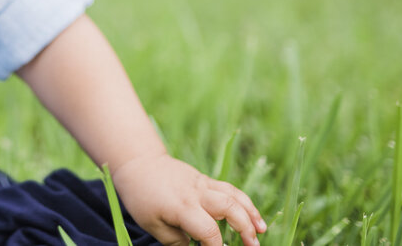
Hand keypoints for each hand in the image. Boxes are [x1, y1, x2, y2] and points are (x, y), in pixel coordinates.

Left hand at [112, 153, 265, 245]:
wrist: (139, 163)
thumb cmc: (142, 197)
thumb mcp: (152, 224)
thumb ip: (175, 242)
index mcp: (182, 207)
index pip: (208, 231)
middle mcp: (196, 193)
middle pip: (229, 208)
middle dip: (245, 228)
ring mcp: (203, 184)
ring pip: (233, 195)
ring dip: (251, 212)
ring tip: (262, 231)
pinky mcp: (205, 179)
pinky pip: (228, 189)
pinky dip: (243, 201)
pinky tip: (251, 214)